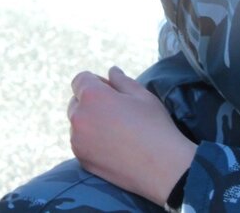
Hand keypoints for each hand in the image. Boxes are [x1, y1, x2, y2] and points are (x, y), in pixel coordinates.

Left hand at [67, 66, 196, 206]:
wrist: (163, 168)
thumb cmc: (155, 126)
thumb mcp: (142, 96)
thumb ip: (122, 80)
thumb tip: (111, 71)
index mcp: (92, 96)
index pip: (80, 79)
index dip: (95, 82)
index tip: (112, 91)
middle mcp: (79, 116)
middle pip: (76, 101)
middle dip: (90, 101)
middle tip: (116, 111)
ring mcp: (77, 140)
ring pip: (77, 123)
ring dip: (89, 121)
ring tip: (116, 130)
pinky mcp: (81, 158)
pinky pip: (80, 142)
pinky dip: (90, 140)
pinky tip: (113, 145)